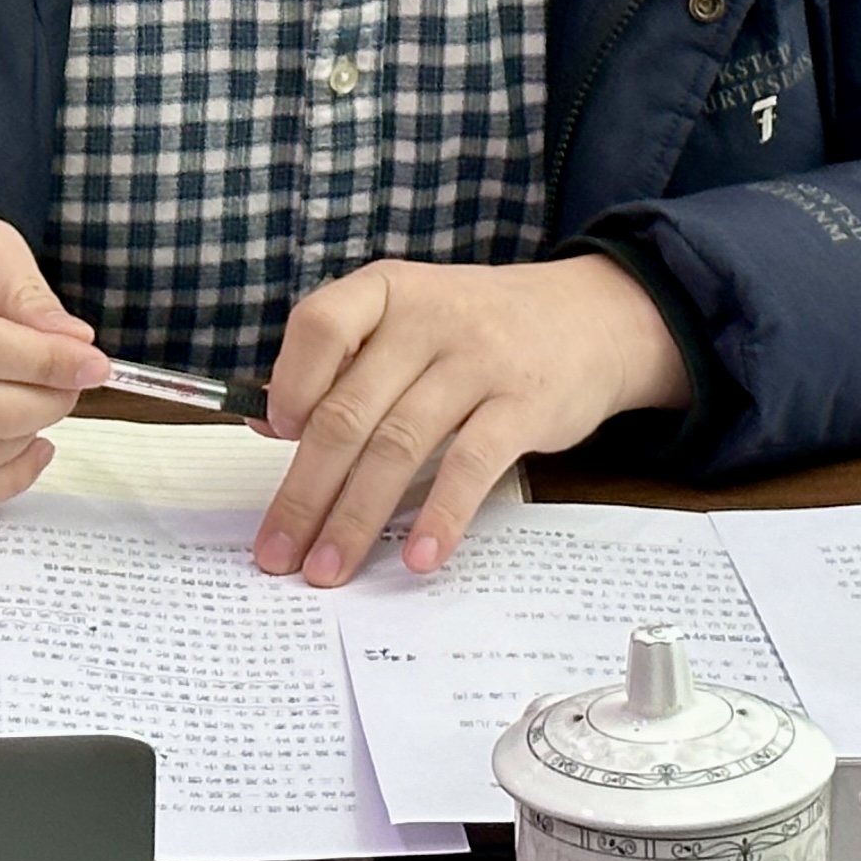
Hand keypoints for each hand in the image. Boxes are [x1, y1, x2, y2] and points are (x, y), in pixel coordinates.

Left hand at [250, 254, 688, 587]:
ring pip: (398, 446)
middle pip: (349, 410)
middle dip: (305, 490)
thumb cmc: (480, 329)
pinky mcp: (524, 404)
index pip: (320, 325)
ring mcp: (478, 360)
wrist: (592, 317)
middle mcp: (428, 319)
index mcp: (388, 291)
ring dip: (356, 516)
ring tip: (329, 569)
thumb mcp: (410, 319)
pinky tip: (418, 557)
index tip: (276, 439)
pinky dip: (441, 515)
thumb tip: (268, 423)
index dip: (289, 384)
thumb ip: (344, 363)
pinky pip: (471, 464)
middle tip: (278, 551)